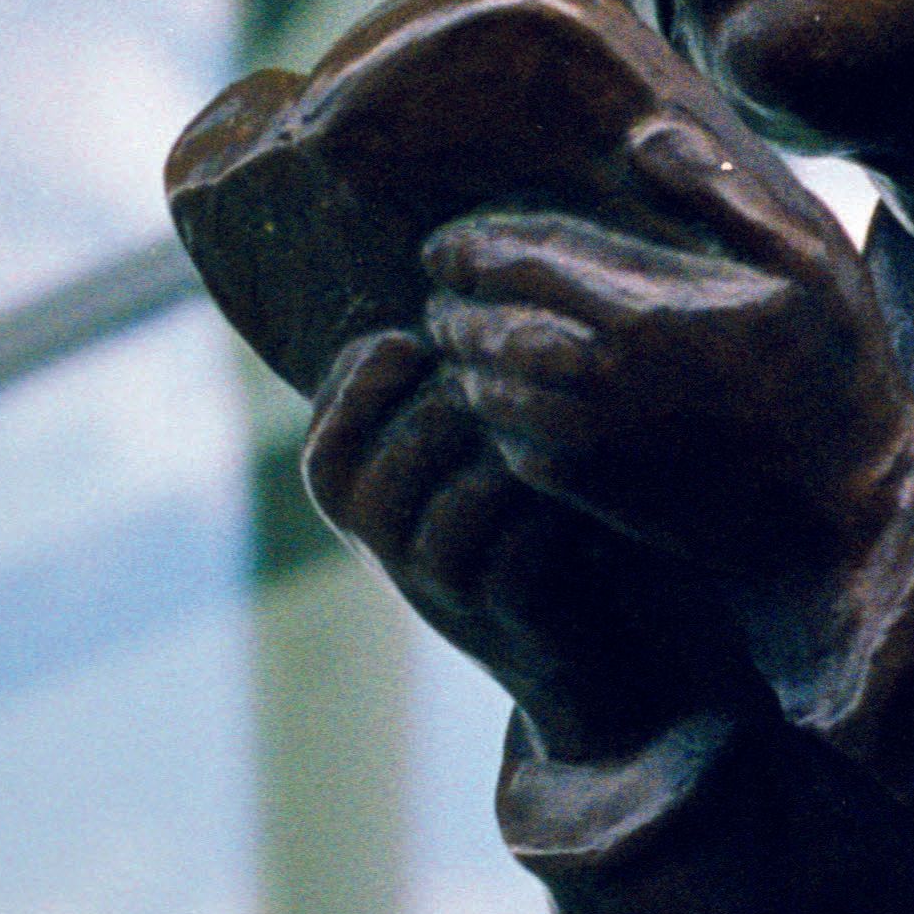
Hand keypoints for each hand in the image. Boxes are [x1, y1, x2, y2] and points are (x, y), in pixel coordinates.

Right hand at [299, 326, 744, 761]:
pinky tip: (576, 473)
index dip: (356, 386)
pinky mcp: (505, 620)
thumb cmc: (533, 514)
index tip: (409, 342)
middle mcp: (385, 554)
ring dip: (492, 454)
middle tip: (492, 376)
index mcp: (364, 503)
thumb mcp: (472, 450)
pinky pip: (509, 551)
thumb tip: (452, 271)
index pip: (324, 445)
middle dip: (434, 411)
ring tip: (537, 416)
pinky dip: (541, 504)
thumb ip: (446, 383)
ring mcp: (440, 593)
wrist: (590, 643)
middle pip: (371, 476)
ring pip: (442, 511)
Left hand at [416, 115, 913, 608]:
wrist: (844, 512)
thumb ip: (725, 195)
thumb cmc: (835, 377)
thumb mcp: (812, 265)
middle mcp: (598, 378)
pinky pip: (507, 448)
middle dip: (451, 304)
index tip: (448, 243)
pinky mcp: (590, 493)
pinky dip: (490, 418)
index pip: (513, 260)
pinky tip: (502, 399)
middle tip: (441, 290)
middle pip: (479, 325)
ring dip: (463, 360)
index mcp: (641, 311)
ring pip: (482, 390)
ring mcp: (588, 442)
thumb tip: (642, 138)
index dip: (466, 246)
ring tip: (461, 339)